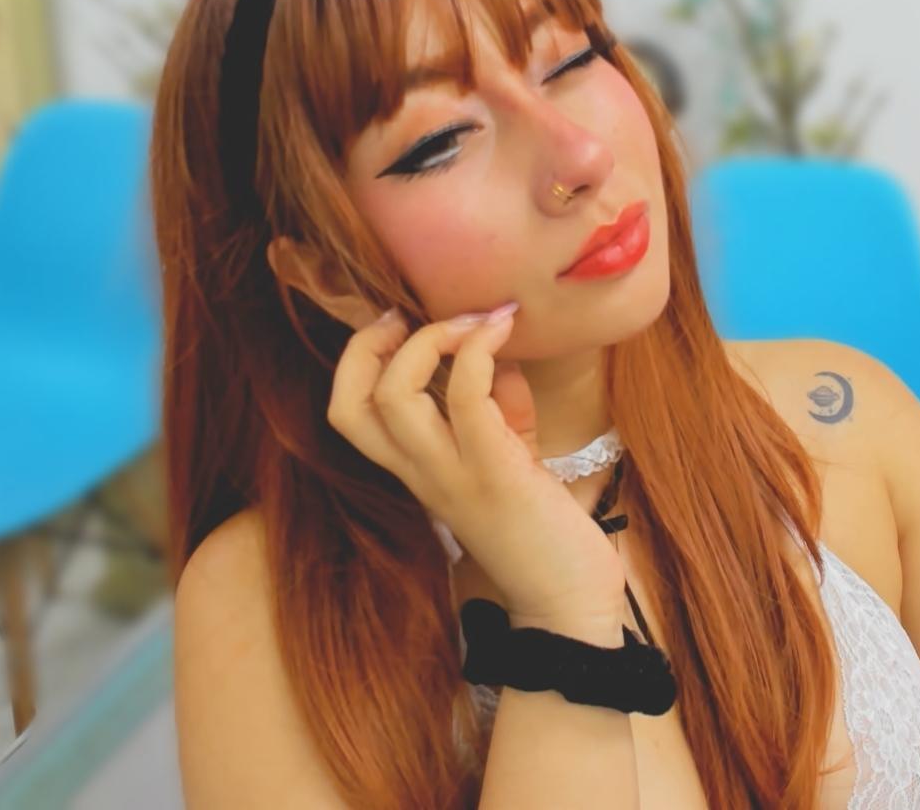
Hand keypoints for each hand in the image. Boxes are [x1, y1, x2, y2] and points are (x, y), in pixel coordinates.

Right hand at [327, 304, 626, 629]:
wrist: (571, 602)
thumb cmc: (545, 528)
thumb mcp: (512, 454)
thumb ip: (498, 407)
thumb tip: (497, 354)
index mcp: (417, 470)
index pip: (348, 413)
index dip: (359, 358)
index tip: (402, 324)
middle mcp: (421, 474)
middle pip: (348, 404)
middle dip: (369, 344)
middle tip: (414, 316)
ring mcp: (453, 476)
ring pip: (393, 396)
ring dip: (427, 341)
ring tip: (470, 321)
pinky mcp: (496, 474)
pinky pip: (467, 397)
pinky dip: (478, 351)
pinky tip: (504, 331)